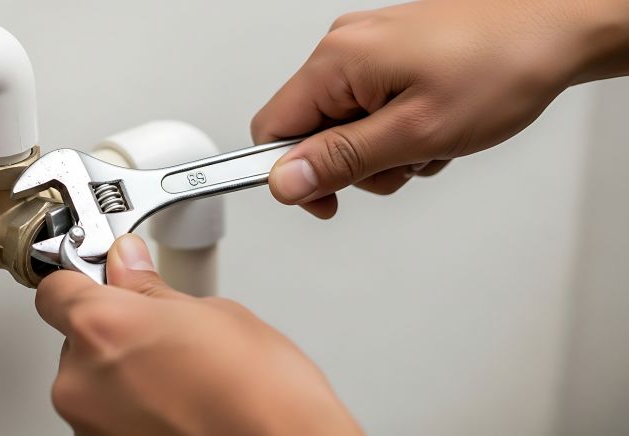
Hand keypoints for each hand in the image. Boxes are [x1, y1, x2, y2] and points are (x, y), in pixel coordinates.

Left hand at [36, 234, 363, 435]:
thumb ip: (152, 290)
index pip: (56, 289)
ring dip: (121, 373)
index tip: (103, 277)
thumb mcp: (212, 313)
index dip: (83, 279)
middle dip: (112, 331)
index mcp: (102, 326)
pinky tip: (175, 404)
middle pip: (75, 339)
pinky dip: (130, 409)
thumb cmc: (261, 393)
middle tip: (160, 333)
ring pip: (91, 381)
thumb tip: (129, 267)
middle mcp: (81, 380)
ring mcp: (89, 425)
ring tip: (178, 375)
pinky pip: (105, 417)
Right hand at [252, 0, 628, 217]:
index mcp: (338, 60)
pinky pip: (374, 110)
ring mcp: (370, 50)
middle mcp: (345, 48)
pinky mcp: (392, 56)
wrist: (557, 28)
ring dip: (386, 151)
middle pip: (314, 132)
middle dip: (356, 163)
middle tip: (405, 160)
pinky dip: (402, 130)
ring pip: (347, 127)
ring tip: (431, 139)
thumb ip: (342, 160)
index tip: (326, 200)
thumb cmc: (501, 66)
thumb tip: (285, 182)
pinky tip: (437, 124)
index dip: (292, 174)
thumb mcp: (415, 132)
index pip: (272, 128)